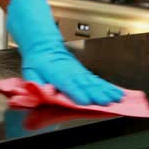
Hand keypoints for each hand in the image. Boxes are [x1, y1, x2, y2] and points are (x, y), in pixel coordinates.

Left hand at [7, 0, 123, 105]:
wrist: (44, 46)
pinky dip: (108, 86)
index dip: (76, 93)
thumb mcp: (31, 73)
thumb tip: (43, 91)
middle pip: (85, 84)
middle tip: (106, 102)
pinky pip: (97, 80)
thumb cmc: (37, 63)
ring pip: (94, 82)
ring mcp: (79, 72)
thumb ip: (36, 83)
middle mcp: (71, 73)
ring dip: (106, 90)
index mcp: (57, 74)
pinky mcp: (84, 73)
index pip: (68, 84)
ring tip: (117, 98)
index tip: (85, 101)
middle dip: (96, 93)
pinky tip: (117, 91)